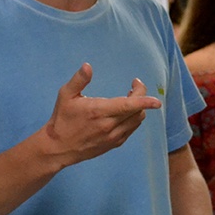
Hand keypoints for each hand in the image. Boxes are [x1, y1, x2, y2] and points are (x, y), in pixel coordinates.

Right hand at [40, 63, 161, 167]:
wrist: (58, 148)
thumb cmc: (62, 119)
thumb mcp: (65, 96)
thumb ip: (79, 80)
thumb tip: (88, 66)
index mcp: (99, 112)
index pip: (129, 106)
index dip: (145, 101)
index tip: (156, 100)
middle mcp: (109, 126)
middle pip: (137, 111)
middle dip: (141, 97)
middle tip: (134, 86)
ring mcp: (113, 137)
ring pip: (136, 121)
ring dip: (138, 108)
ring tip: (130, 98)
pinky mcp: (114, 144)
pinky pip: (131, 130)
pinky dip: (133, 119)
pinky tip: (125, 112)